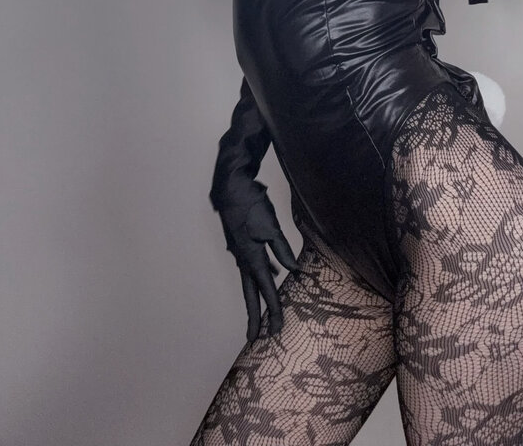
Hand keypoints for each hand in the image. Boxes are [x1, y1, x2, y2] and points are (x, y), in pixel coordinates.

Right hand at [219, 180, 300, 340]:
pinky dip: (260, 274)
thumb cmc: (250, 203)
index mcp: (251, 257)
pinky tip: (272, 273)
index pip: (266, 290)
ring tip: (263, 314)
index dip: (273, 311)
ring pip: (250, 280)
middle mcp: (243, 258)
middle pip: (250, 294)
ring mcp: (240, 250)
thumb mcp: (270, 226)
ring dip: (257, 297)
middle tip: (256, 338)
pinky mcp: (241, 242)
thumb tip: (292, 271)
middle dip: (256, 317)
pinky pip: (251, 265)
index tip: (276, 330)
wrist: (230, 184)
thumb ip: (282, 249)